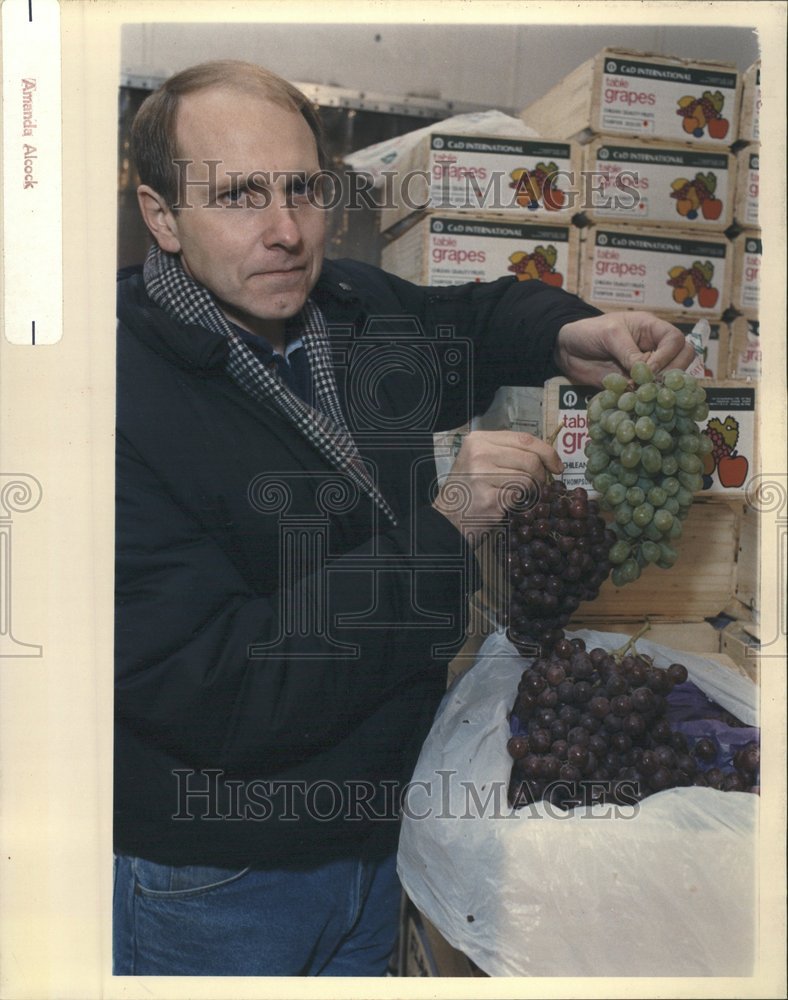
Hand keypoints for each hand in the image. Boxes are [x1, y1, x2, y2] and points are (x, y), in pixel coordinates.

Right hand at [433, 431, 562, 545]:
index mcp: (479, 440)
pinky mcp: (488, 498)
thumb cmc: (469, 489)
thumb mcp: (481, 460)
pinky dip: (518, 504)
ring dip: (530, 492)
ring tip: (518, 497)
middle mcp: (479, 453)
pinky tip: (505, 505)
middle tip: (540, 486)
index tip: (557, 465)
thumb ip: (507, 452)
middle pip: (530, 459)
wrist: (447, 518)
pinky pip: (519, 497)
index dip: (547, 451)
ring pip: (527, 479)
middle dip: (541, 475)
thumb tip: (545, 455)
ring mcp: (482, 476)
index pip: (524, 438)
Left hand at [554, 312, 695, 386]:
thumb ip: (629, 352)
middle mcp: (654, 348)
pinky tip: (633, 403)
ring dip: (659, 388)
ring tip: (641, 395)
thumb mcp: (609, 335)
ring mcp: (646, 367)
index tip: (649, 369)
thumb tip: (647, 373)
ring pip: (669, 378)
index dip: (668, 356)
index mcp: (651, 328)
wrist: (566, 349)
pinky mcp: (635, 384)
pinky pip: (648, 393)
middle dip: (671, 373)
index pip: (676, 340)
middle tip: (651, 385)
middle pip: (682, 359)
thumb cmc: (588, 332)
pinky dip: (644, 399)